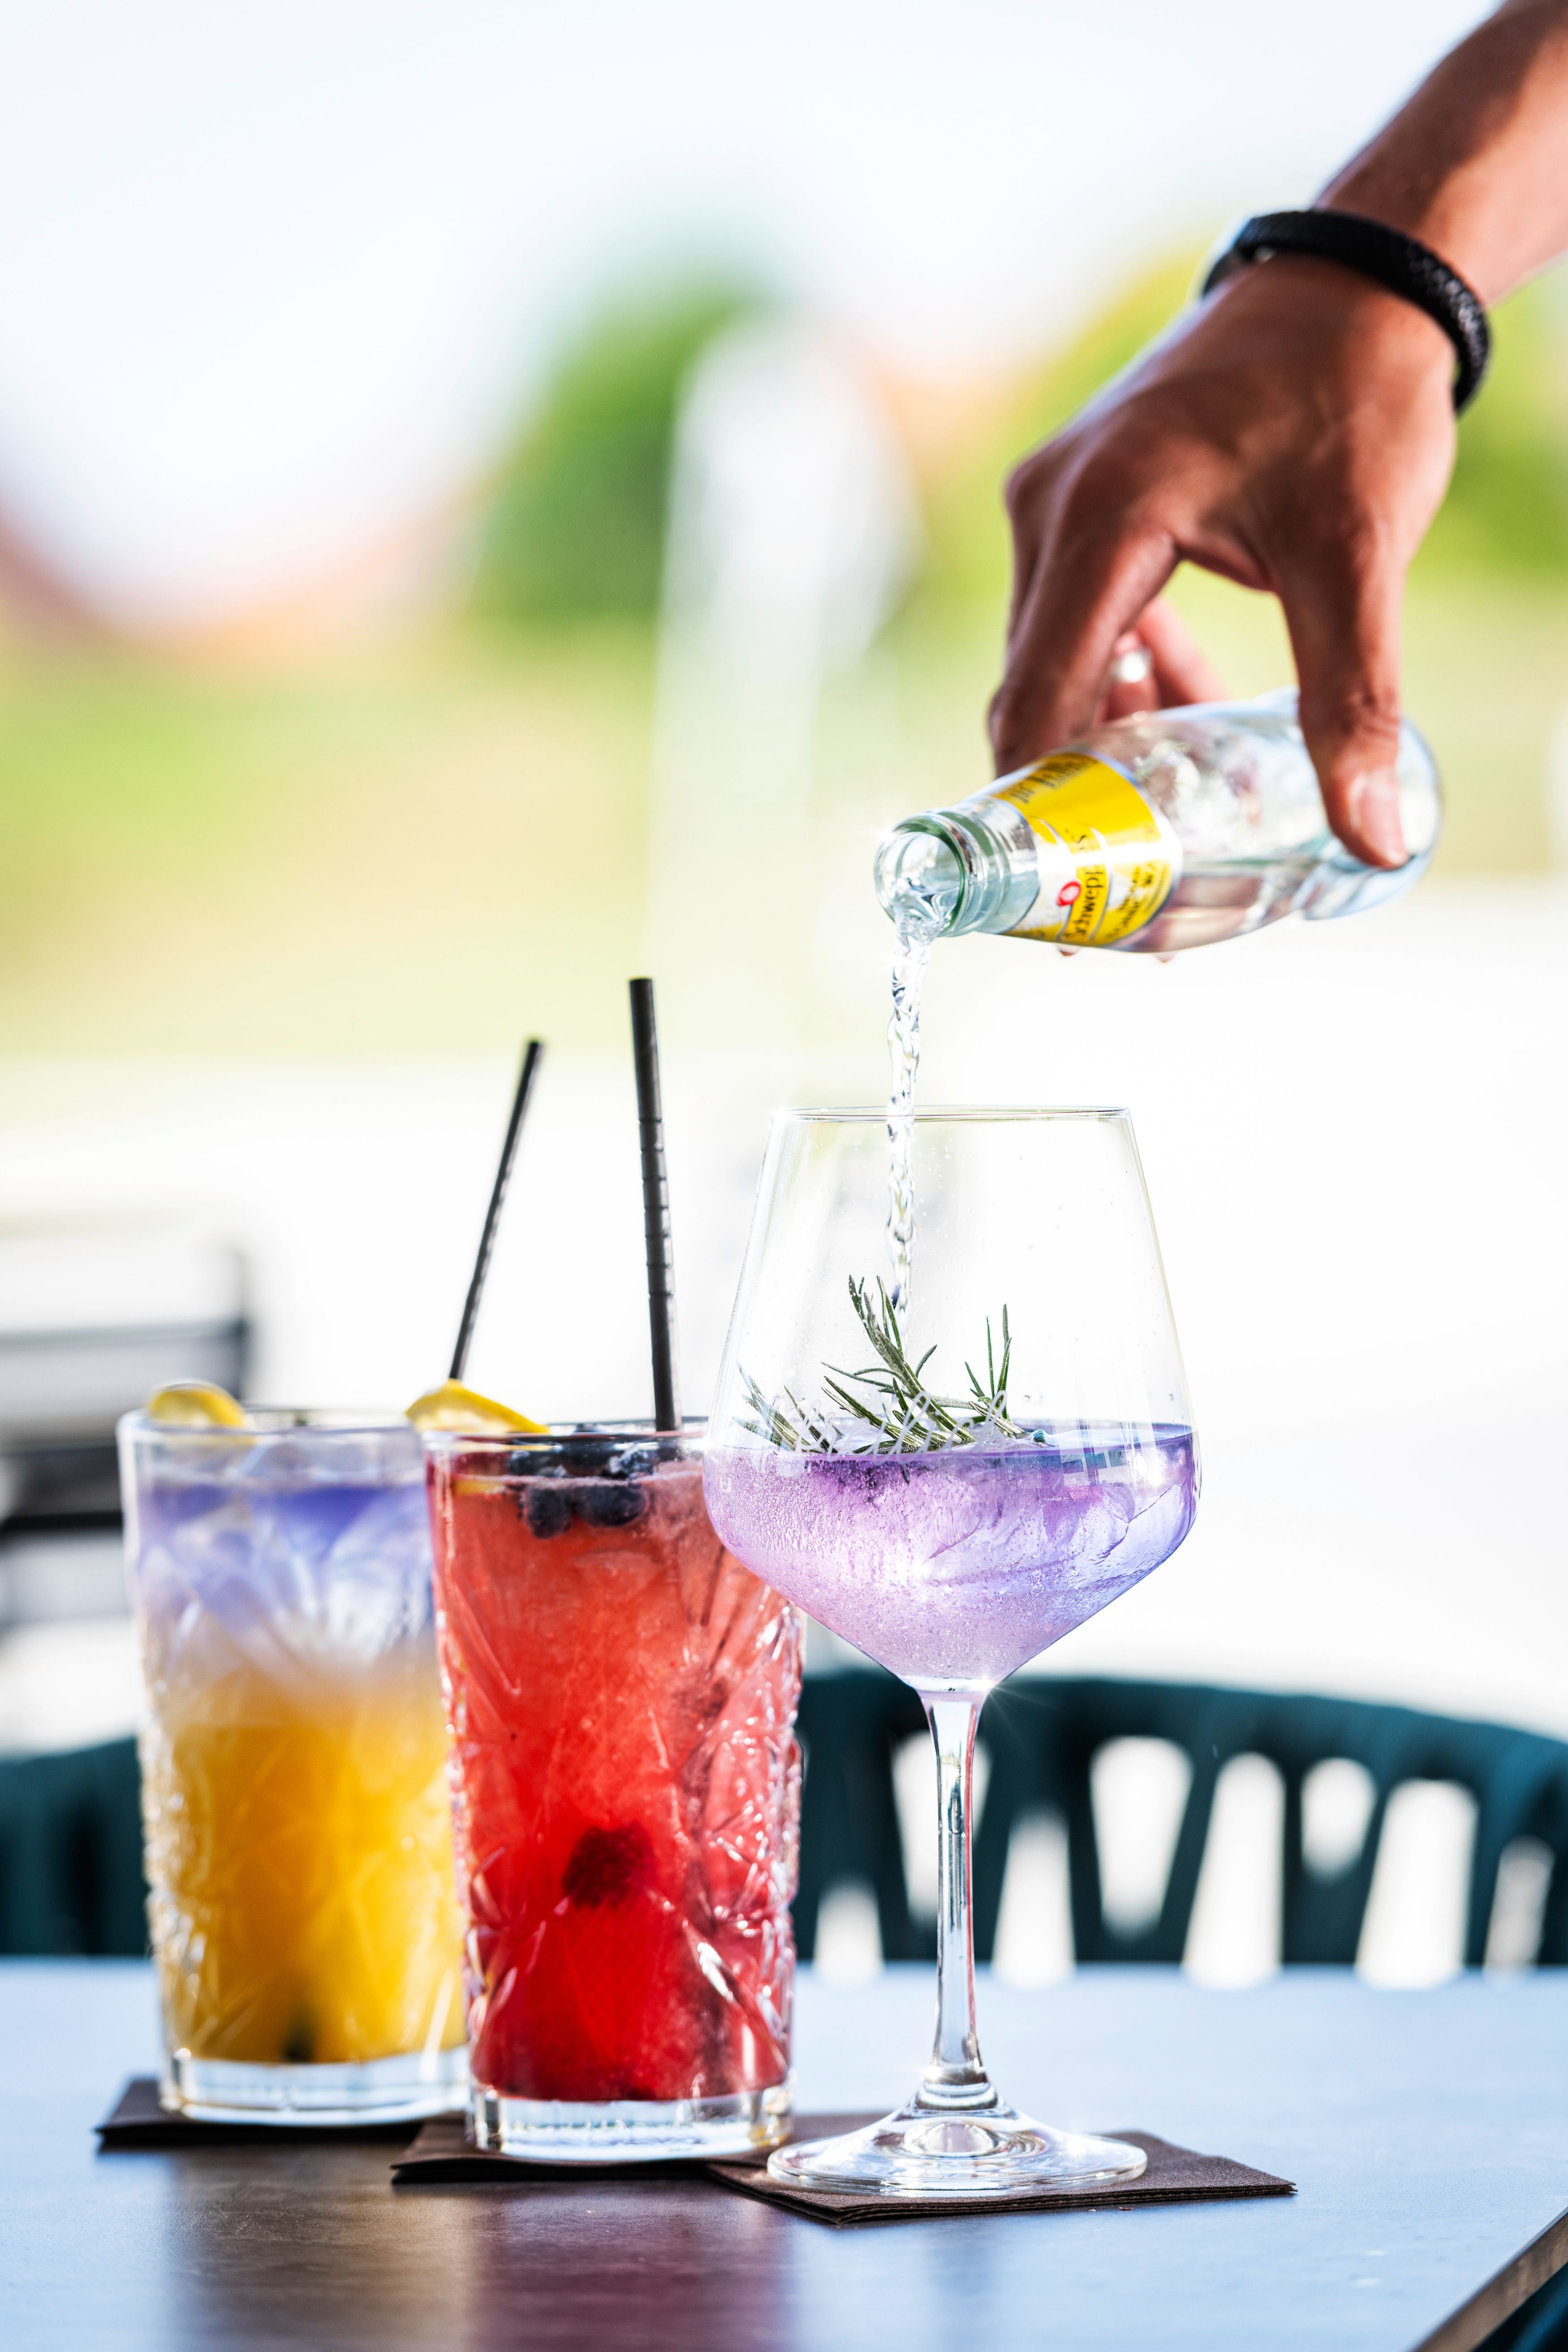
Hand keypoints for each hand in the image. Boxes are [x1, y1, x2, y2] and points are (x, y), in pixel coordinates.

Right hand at [989, 257, 1457, 865]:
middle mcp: (1049, 508)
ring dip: (1107, 740)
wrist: (1352, 281)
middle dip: (1080, 794)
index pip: (1036, 698)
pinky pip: (1073, 620)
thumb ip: (1354, 698)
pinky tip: (1181, 719)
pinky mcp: (1078, 504)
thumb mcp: (1359, 553)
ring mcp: (1054, 503)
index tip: (1071, 899)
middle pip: (1033, 690)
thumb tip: (1375, 838)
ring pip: (1052, 661)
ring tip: (1174, 813)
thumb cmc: (1352, 395)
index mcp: (1099, 517)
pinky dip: (1118, 681)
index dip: (1044, 810)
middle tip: (1136, 886)